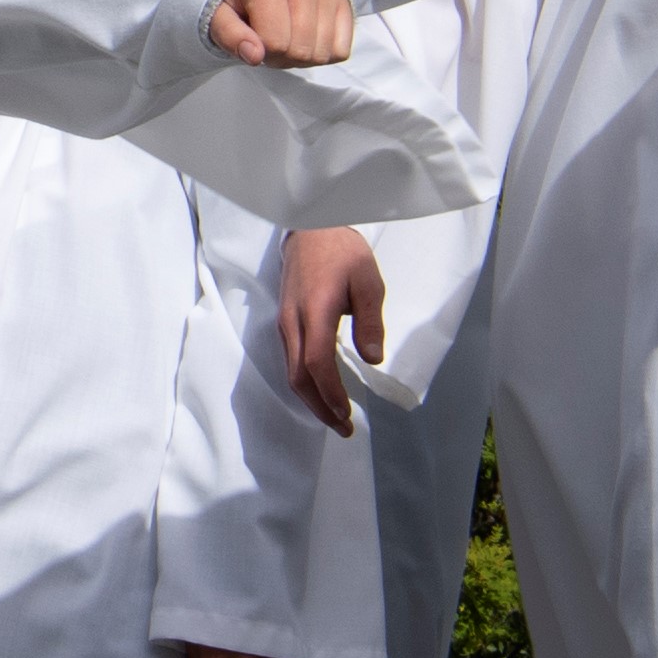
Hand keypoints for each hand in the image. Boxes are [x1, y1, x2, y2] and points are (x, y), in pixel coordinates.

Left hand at [210, 0, 355, 68]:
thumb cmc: (239, 1)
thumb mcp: (220, 17)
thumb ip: (231, 36)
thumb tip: (255, 55)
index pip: (274, 42)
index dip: (261, 53)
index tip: (253, 41)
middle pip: (301, 50)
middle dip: (282, 58)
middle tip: (270, 43)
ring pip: (322, 53)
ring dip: (302, 58)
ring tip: (288, 39)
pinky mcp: (343, 1)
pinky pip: (341, 49)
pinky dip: (323, 53)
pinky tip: (307, 38)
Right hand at [273, 224, 390, 436]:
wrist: (310, 228)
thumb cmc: (342, 252)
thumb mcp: (367, 280)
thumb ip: (370, 320)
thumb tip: (373, 358)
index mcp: (315, 311)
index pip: (317, 363)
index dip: (331, 394)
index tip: (347, 415)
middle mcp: (293, 322)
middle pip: (298, 376)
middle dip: (320, 408)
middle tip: (344, 429)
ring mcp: (285, 323)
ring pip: (291, 372)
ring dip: (311, 399)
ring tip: (335, 418)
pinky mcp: (285, 322)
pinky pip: (290, 361)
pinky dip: (305, 384)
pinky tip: (321, 393)